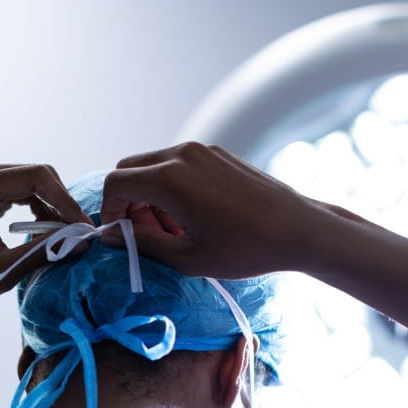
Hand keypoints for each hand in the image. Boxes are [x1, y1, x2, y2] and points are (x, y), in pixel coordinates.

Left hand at [0, 163, 91, 309]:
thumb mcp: (2, 271)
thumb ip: (43, 252)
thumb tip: (82, 241)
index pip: (36, 176)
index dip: (65, 200)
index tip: (83, 227)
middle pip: (35, 174)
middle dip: (61, 202)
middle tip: (79, 233)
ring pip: (30, 181)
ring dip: (51, 205)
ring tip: (65, 234)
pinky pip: (19, 189)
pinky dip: (37, 207)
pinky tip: (46, 230)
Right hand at [97, 142, 339, 278]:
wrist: (298, 229)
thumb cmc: (245, 248)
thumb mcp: (186, 257)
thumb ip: (141, 243)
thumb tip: (111, 236)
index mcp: (169, 177)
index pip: (115, 184)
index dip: (108, 213)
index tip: (120, 237)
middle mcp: (182, 154)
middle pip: (130, 169)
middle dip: (129, 202)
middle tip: (146, 234)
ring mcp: (203, 150)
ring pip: (155, 166)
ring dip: (150, 196)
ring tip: (172, 231)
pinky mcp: (219, 154)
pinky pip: (180, 164)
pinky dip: (172, 187)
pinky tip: (194, 217)